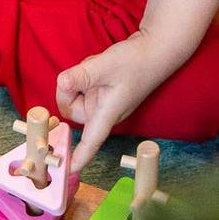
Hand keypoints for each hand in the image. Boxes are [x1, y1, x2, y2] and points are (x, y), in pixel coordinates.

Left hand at [57, 30, 175, 172]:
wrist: (156, 50)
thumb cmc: (136, 61)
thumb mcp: (106, 66)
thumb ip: (82, 76)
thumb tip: (62, 83)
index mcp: (107, 113)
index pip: (90, 142)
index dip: (78, 157)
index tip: (65, 169)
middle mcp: (103, 112)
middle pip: (70, 110)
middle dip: (69, 91)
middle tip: (80, 74)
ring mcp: (103, 102)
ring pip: (75, 96)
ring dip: (78, 80)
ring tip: (96, 69)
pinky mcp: (102, 92)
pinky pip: (82, 87)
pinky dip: (85, 76)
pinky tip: (99, 67)